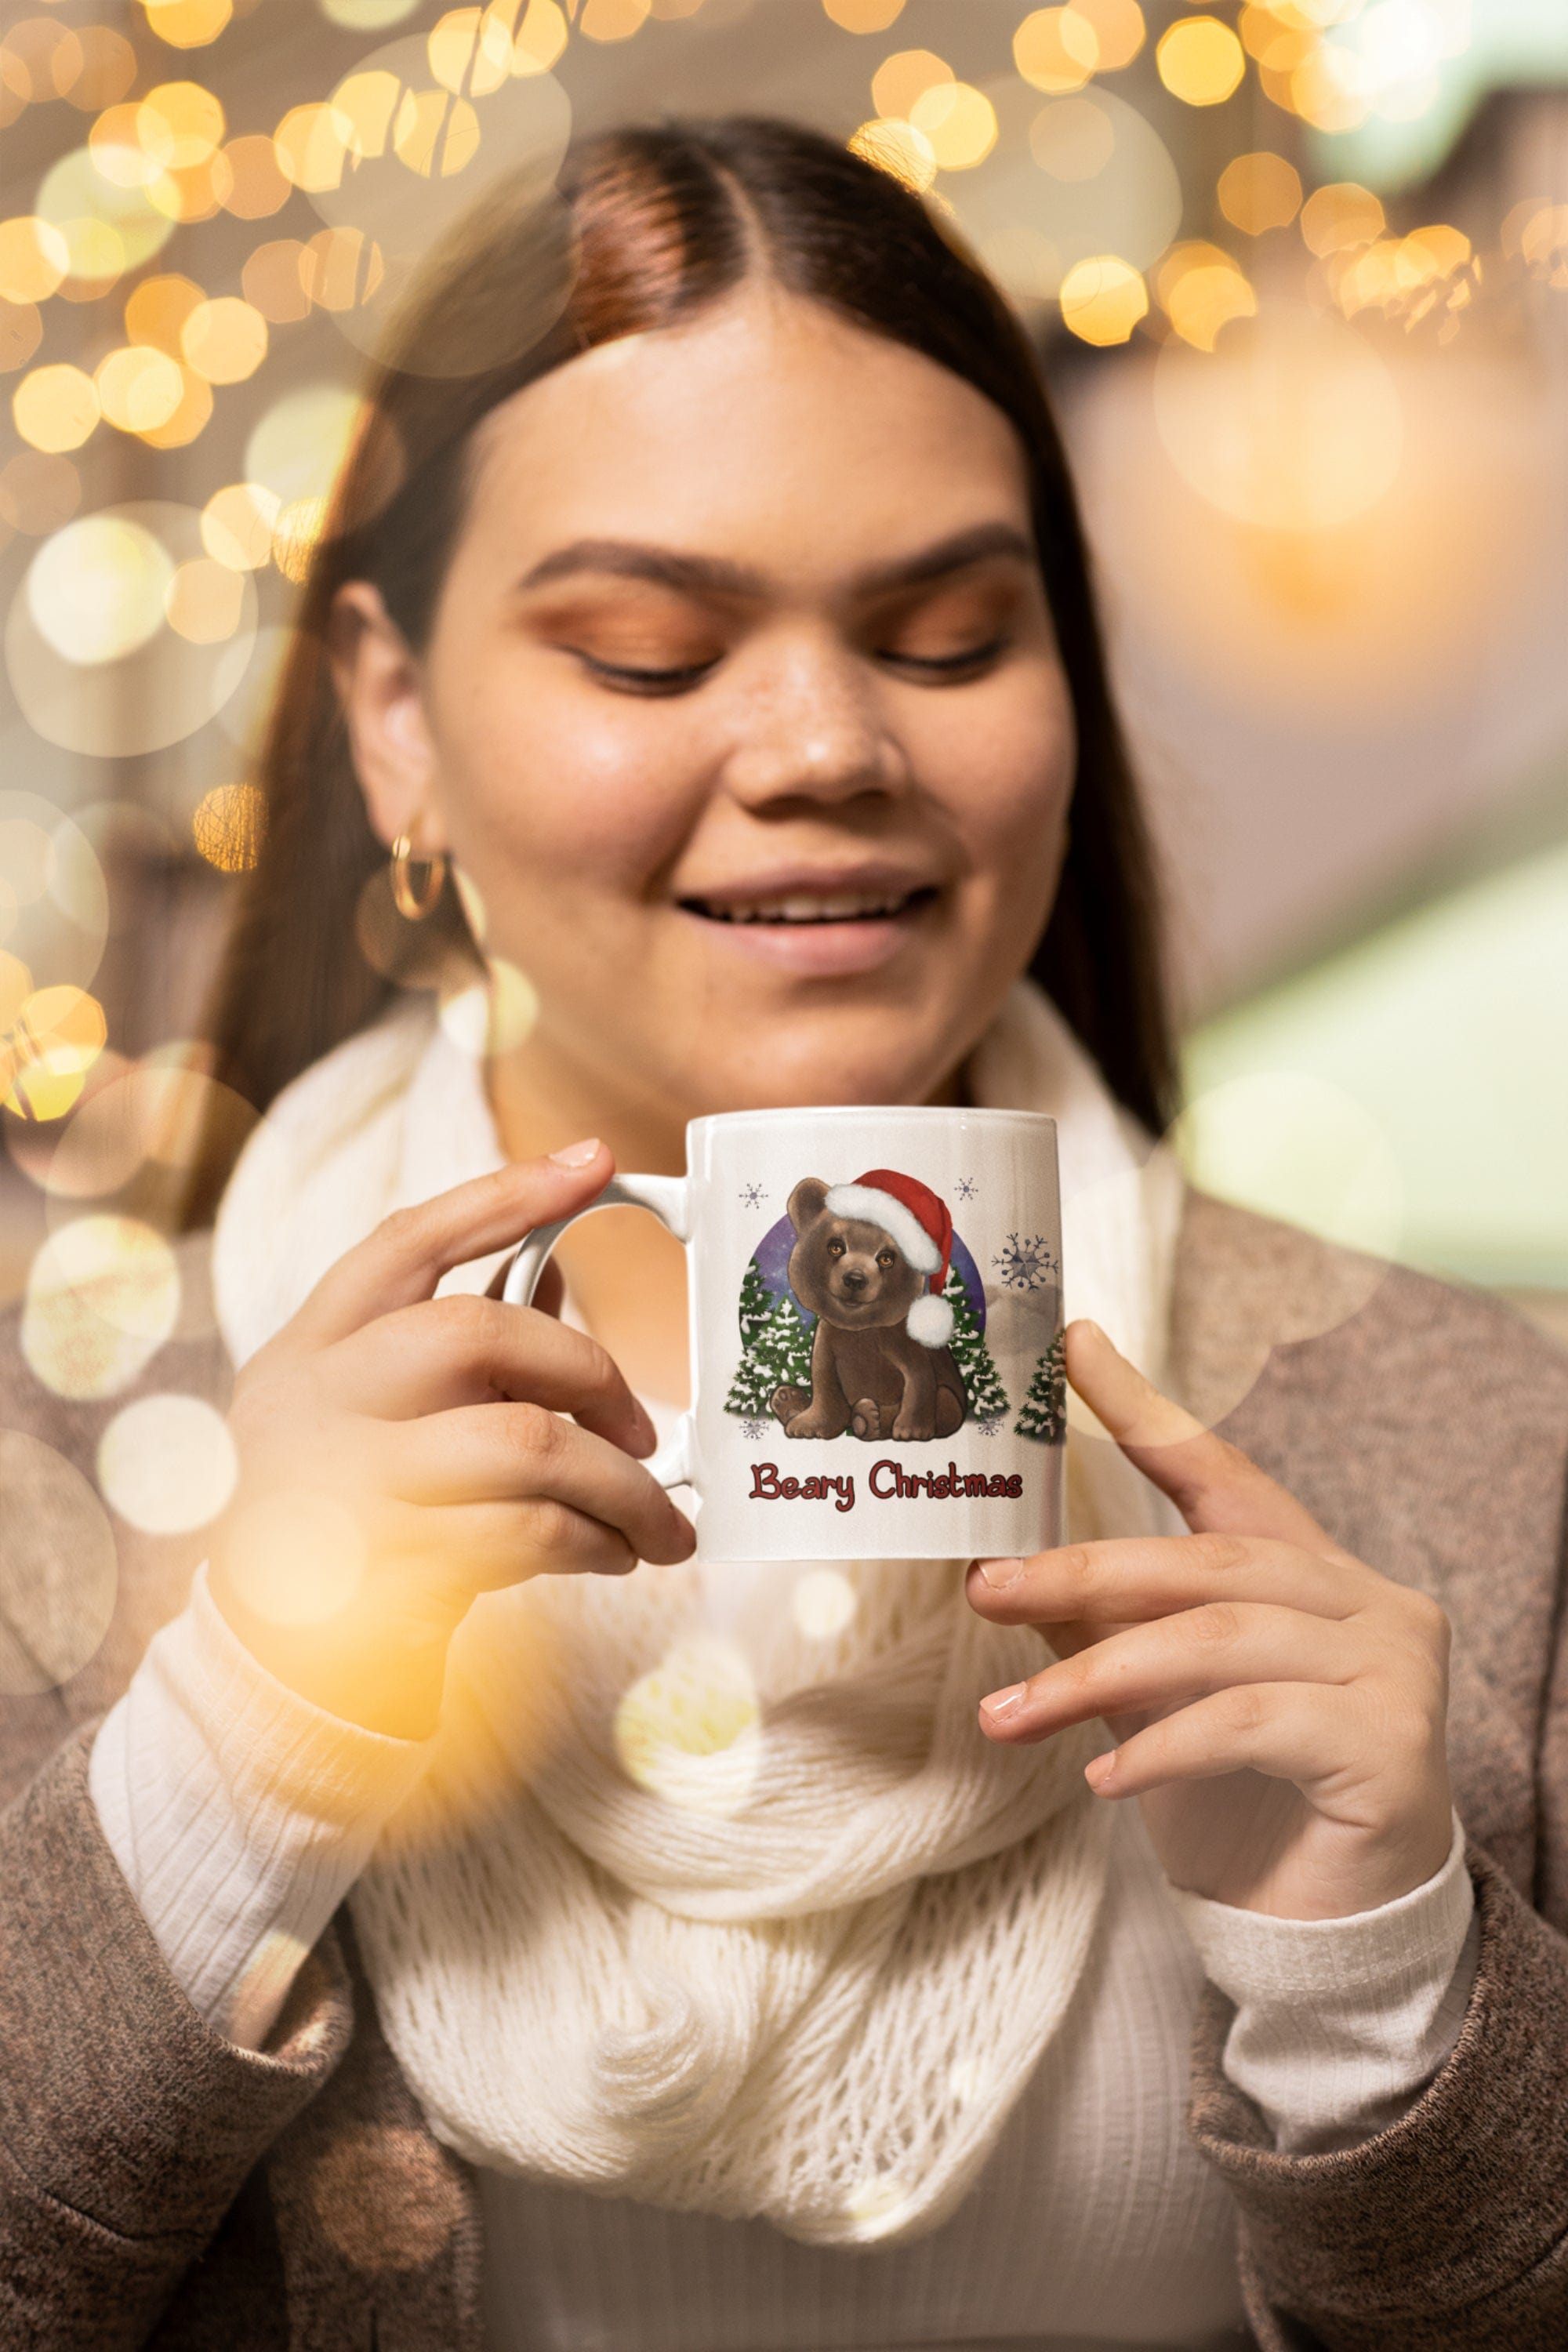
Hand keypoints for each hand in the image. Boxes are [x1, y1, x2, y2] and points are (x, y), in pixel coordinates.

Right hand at [208, 1145, 693, 1740]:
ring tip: (663, 1520)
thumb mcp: (370, 1419)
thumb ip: (448, 1352)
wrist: (266, 1664)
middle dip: (591, 1373)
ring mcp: (341, 1486)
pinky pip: (523, 1533)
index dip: (504, 1194)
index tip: (595, 1157)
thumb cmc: (346, 1516)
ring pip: (521, 1445)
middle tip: (648, 1430)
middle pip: (477, 1333)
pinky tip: (614, 1553)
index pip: (406, 1241)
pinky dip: (593, 1541)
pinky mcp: (384, 1570)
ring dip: (621, 1484)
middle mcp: (311, 1402)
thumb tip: (555, 1269)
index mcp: (310, 1348)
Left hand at [967, 1321, 1453, 1918]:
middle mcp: (1367, 1601)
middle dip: (1082, 1572)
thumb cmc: (1243, 1805)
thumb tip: (1004, 1576)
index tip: (1070, 1348)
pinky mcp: (1393, 1744)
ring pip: (1219, 1639)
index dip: (1146, 1408)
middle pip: (1206, 1561)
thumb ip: (1104, 1633)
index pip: (1221, 1473)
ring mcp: (1392, 1667)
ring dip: (1097, 1675)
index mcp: (1311, 1572)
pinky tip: (1103, 1782)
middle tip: (984, 1592)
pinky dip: (1165, 1745)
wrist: (1329, 1936)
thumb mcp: (1155, 1705)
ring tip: (1009, 1716)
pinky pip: (1254, 1720)